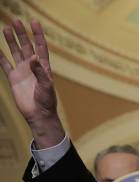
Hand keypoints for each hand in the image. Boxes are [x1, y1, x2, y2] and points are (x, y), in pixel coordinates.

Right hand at [0, 19, 63, 146]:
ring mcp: (23, 71)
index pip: (41, 47)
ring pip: (16, 52)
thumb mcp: (47, 86)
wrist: (38, 114)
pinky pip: (5, 65)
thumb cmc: (47, 101)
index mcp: (43, 66)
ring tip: (6, 28)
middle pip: (27, 46)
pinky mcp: (14, 78)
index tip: (34, 22)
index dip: (38, 34)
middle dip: (22, 34)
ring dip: (11, 41)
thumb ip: (40, 71)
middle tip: (15, 21)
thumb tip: (34, 57)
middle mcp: (33, 67)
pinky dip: (0, 56)